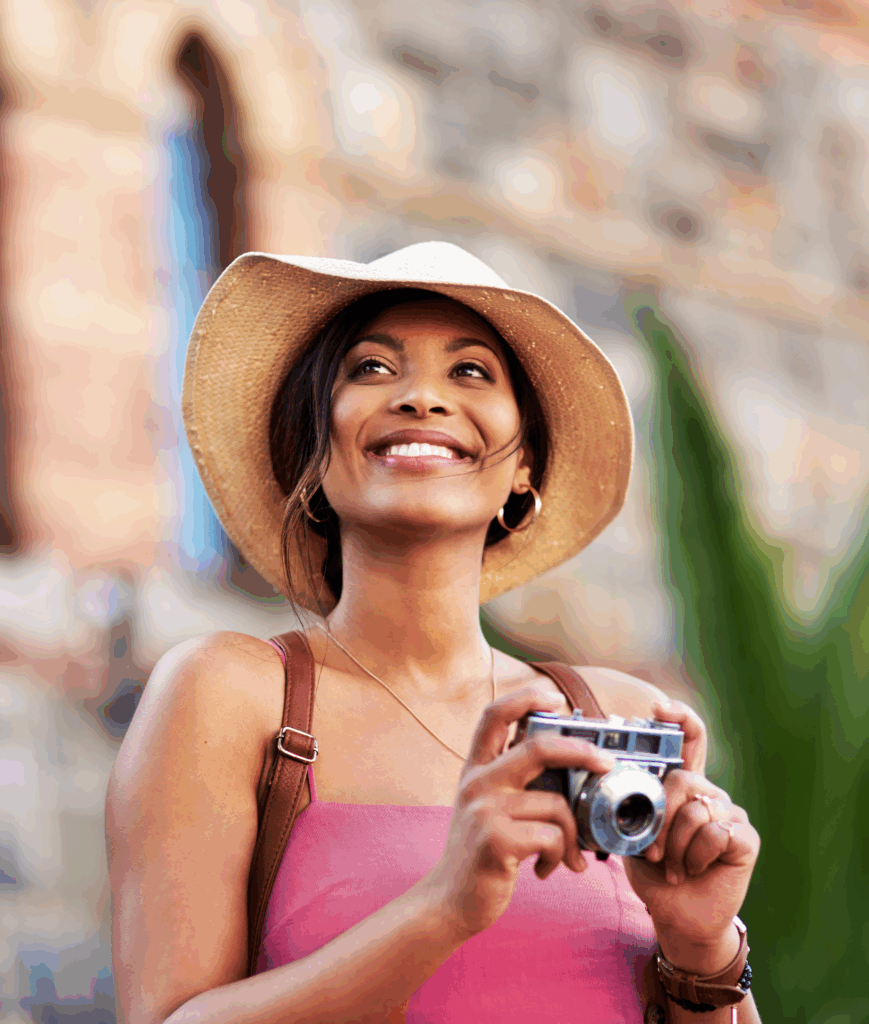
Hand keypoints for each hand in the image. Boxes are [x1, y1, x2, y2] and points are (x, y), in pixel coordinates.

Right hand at [419, 684, 617, 939]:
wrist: (451, 899)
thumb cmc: (481, 850)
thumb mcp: (488, 805)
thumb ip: (516, 781)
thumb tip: (570, 763)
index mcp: (477, 767)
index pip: (495, 714)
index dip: (526, 697)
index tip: (555, 698)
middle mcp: (478, 781)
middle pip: (537, 747)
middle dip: (581, 750)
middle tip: (606, 763)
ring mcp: (485, 809)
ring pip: (555, 804)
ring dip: (573, 834)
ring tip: (567, 855)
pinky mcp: (496, 840)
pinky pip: (552, 837)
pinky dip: (560, 857)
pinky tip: (545, 869)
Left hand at [624, 701, 760, 961]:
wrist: (678, 916)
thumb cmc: (654, 873)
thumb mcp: (632, 835)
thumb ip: (630, 807)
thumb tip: (606, 780)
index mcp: (684, 788)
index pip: (690, 741)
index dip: (680, 719)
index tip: (660, 707)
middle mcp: (710, 794)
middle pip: (684, 780)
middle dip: (661, 818)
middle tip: (654, 850)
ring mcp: (731, 814)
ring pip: (698, 811)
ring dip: (677, 846)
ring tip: (674, 866)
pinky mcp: (747, 838)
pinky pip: (716, 834)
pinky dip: (696, 857)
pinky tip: (694, 871)